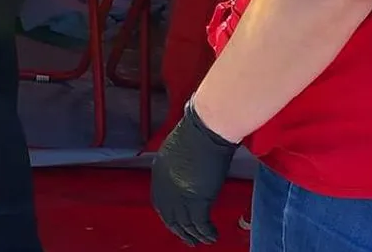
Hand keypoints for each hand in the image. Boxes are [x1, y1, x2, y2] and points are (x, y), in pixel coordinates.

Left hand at [151, 102, 238, 244]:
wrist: (205, 130)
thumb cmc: (196, 133)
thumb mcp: (177, 150)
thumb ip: (177, 166)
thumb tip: (186, 175)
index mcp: (159, 172)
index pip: (160, 201)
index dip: (168, 214)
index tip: (174, 222)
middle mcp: (165, 186)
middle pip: (169, 216)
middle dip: (178, 230)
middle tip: (187, 239)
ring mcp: (180, 194)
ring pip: (184, 223)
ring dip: (194, 235)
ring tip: (203, 241)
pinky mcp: (197, 200)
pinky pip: (200, 224)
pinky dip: (207, 233)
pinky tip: (212, 236)